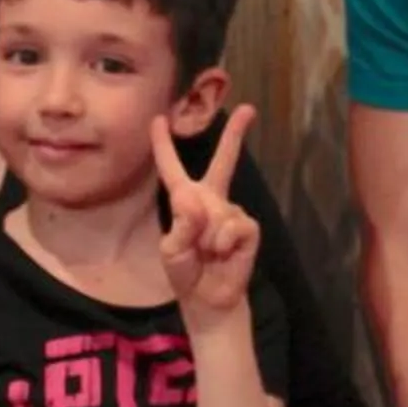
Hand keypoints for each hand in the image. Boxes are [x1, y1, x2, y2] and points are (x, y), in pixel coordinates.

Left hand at [153, 106, 258, 318]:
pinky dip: (225, 243)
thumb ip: (181, 224)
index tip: (158, 119)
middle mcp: (210, 199)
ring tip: (208, 254)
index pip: (171, 168)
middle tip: (249, 109)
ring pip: (219, 213)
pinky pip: (235, 226)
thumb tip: (195, 200)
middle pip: (224, 161)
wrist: (208, 297)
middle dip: (235, 135)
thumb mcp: (172, 250)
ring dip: (209, 238)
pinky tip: (224, 254)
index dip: (163, 144)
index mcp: (185, 200)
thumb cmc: (185, 270)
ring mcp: (231, 212)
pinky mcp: (247, 228)